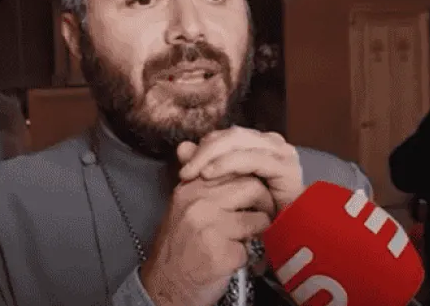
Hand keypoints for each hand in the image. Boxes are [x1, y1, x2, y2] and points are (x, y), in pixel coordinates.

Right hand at [140, 176, 273, 305]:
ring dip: (258, 233)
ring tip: (247, 239)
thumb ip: (195, 179)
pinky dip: (247, 257)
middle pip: (252, 187)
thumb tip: (194, 145)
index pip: (233, 167)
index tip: (253, 193)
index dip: (251, 180)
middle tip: (261, 215)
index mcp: (189, 188)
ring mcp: (208, 229)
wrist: (165, 283)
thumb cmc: (179, 244)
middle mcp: (197, 204)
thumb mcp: (182, 205)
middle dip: (264, 203)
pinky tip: (233, 259)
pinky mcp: (218, 255)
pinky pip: (251, 249)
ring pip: (258, 219)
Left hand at [177, 126, 303, 211]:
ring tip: (193, 173)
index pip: (223, 136)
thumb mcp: (221, 189)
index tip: (183, 168)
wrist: (281, 241)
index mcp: (257, 145)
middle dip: (203, 151)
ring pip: (238, 141)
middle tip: (184, 172)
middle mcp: (270, 144)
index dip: (201, 148)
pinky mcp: (287, 167)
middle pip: (230, 136)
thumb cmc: (251, 216)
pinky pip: (252, 159)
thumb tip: (182, 147)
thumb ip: (202, 166)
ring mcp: (281, 153)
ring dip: (211, 156)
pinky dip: (228, 163)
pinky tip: (209, 175)